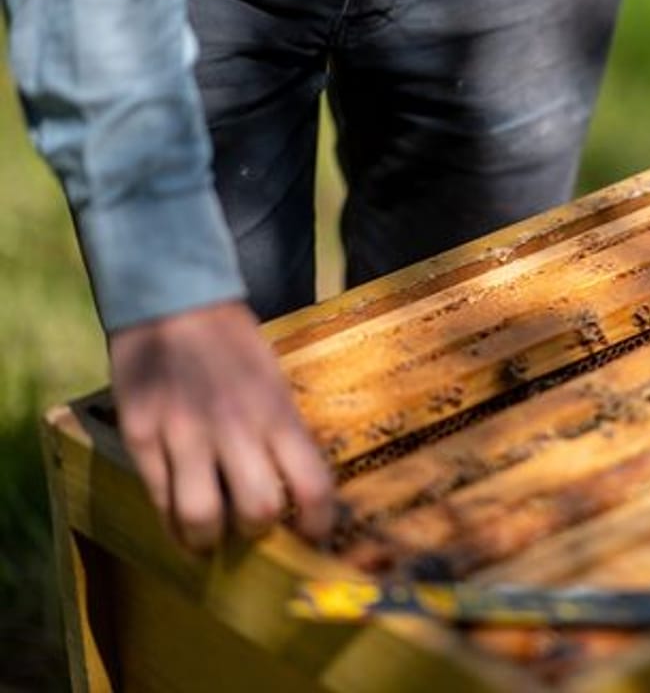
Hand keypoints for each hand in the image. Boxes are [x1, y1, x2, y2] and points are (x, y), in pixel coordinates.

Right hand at [109, 301, 334, 552]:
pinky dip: (172, 523)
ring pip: (201, 517)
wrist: (171, 301)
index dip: (318, 525)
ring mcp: (183, 433)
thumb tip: (297, 490)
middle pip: (259, 511)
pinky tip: (180, 522)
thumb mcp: (275, 382)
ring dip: (210, 538)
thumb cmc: (233, 344)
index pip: (313, 487)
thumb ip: (283, 433)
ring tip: (211, 535)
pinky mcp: (141, 436)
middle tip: (254, 526)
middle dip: (259, 531)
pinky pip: (158, 499)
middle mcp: (235, 427)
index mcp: (278, 412)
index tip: (313, 536)